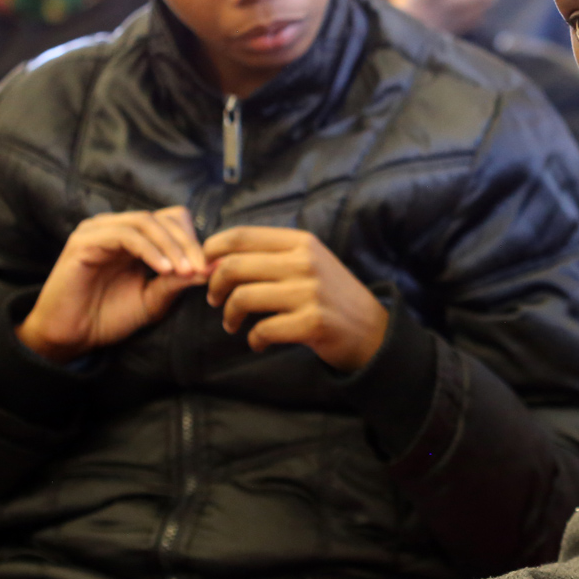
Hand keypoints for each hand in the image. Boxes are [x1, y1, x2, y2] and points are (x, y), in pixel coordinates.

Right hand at [17, 206, 207, 363]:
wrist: (70, 337)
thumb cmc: (108, 317)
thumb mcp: (154, 299)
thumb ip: (178, 281)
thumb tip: (212, 267)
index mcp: (133, 238)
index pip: (172, 220)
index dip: (193, 240)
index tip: (209, 268)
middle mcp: (115, 228)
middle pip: (164, 218)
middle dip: (188, 244)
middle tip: (202, 269)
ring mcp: (98, 231)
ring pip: (146, 222)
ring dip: (172, 246)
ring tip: (186, 272)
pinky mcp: (84, 242)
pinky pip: (125, 235)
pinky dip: (150, 250)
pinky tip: (164, 270)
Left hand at [203, 227, 387, 370]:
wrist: (373, 331)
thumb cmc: (332, 297)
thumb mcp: (310, 263)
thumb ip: (271, 257)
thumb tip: (217, 260)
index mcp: (301, 242)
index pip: (242, 236)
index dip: (212, 250)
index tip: (205, 267)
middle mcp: (305, 262)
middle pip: (234, 266)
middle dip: (214, 285)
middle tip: (215, 300)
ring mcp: (310, 293)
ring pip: (243, 297)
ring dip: (229, 315)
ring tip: (232, 324)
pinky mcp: (312, 323)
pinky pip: (263, 330)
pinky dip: (254, 339)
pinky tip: (259, 342)